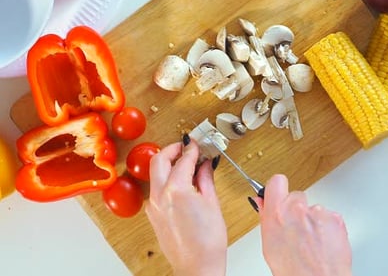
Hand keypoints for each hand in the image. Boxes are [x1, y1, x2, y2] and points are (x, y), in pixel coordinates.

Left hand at [145, 138, 226, 275]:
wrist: (197, 266)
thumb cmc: (207, 242)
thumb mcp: (212, 203)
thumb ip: (206, 179)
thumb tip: (205, 165)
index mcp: (176, 191)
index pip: (183, 160)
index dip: (192, 149)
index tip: (197, 144)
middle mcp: (160, 196)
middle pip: (159, 160)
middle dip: (172, 149)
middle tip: (186, 147)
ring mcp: (154, 206)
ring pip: (155, 174)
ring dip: (168, 164)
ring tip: (186, 164)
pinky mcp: (153, 214)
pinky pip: (157, 189)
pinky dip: (166, 180)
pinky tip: (181, 182)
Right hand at [252, 174, 351, 275]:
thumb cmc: (294, 271)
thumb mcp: (270, 246)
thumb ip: (267, 219)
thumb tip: (262, 204)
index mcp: (277, 213)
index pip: (276, 182)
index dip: (277, 188)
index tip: (278, 193)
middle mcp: (297, 209)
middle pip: (297, 196)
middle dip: (297, 209)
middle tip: (297, 229)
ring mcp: (318, 212)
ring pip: (314, 209)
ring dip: (313, 221)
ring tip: (312, 243)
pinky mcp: (335, 218)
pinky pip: (330, 217)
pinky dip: (328, 228)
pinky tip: (323, 243)